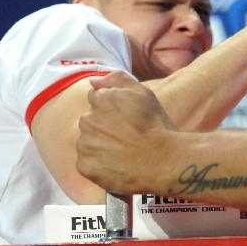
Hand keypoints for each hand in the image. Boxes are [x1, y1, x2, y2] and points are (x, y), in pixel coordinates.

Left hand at [76, 73, 173, 194]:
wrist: (162, 161)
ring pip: (87, 141)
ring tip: (122, 151)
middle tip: (126, 136)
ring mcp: (84, 144)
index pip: (96, 99)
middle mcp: (87, 119)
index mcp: (100, 99)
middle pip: (90, 121)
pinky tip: (116, 164)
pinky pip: (87, 162)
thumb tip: (93, 81)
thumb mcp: (143, 93)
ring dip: (100, 145)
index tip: (126, 119)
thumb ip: (117, 79)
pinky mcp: (85, 166)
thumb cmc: (155, 126)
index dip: (112, 109)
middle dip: (103, 126)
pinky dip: (98, 164)